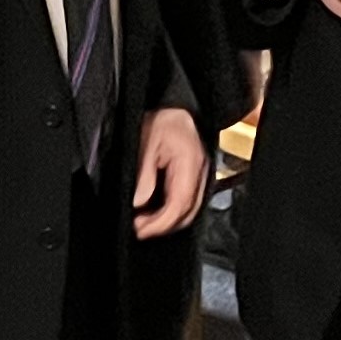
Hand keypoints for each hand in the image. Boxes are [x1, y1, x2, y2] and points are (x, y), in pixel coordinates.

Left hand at [130, 107, 205, 237]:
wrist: (176, 108)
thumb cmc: (162, 120)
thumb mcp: (146, 142)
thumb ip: (144, 174)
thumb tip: (139, 203)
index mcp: (190, 163)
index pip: (180, 202)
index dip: (161, 222)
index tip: (140, 228)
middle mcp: (201, 173)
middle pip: (188, 212)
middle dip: (163, 227)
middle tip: (139, 231)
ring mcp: (201, 177)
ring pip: (190, 211)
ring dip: (168, 222)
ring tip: (144, 225)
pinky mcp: (195, 178)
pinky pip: (188, 202)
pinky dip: (172, 212)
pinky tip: (155, 213)